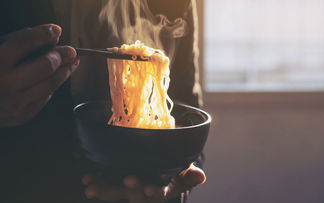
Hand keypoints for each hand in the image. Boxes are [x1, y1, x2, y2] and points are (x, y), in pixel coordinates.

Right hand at [0, 24, 78, 126]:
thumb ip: (16, 42)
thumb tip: (50, 38)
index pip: (25, 42)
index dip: (44, 34)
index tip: (55, 30)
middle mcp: (4, 84)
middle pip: (45, 65)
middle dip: (61, 55)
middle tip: (71, 50)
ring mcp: (14, 103)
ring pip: (51, 83)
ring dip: (66, 70)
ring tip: (72, 62)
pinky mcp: (21, 116)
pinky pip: (45, 97)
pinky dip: (52, 85)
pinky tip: (57, 77)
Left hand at [82, 164, 205, 202]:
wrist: (160, 162)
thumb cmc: (175, 166)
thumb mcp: (185, 171)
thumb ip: (190, 175)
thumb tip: (201, 177)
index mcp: (163, 189)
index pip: (160, 193)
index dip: (154, 192)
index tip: (148, 189)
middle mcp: (145, 191)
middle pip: (136, 195)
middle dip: (129, 189)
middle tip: (125, 179)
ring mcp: (130, 188)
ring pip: (118, 192)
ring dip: (105, 189)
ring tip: (91, 187)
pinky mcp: (118, 181)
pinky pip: (107, 183)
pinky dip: (98, 180)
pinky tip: (87, 179)